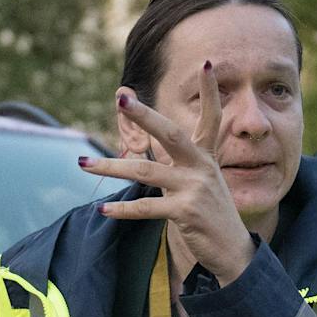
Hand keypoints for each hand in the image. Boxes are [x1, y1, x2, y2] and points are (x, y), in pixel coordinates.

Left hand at [80, 64, 258, 284]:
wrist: (232, 251)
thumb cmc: (211, 215)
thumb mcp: (201, 182)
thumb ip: (176, 162)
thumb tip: (145, 147)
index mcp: (206, 156)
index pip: (211, 118)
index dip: (211, 92)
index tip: (207, 64)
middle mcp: (201, 167)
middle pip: (169, 133)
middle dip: (144, 115)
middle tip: (121, 98)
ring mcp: (194, 188)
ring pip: (145, 172)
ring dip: (110, 167)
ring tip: (83, 164)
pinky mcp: (185, 212)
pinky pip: (146, 207)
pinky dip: (123, 209)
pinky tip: (103, 208)